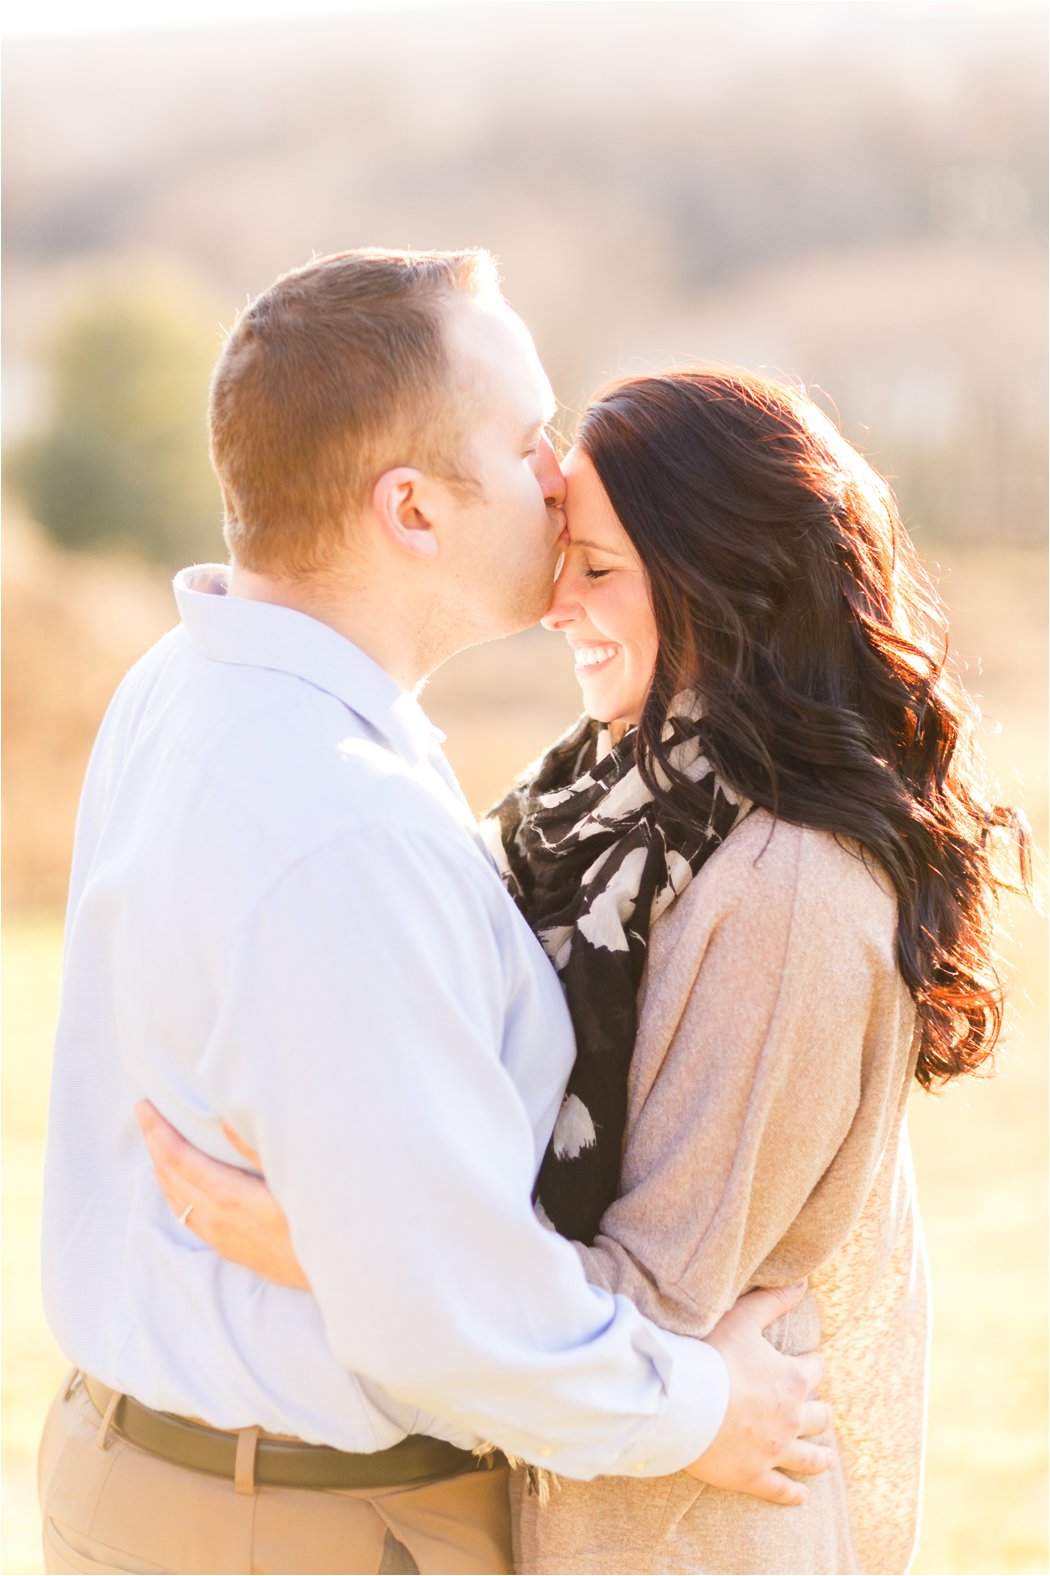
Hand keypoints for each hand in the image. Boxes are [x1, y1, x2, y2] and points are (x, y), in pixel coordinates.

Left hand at [134, 1100, 310, 1290]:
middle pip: (168, 1174)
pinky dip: (173, 1189)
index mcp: (228, 1197)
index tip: (144, 1105)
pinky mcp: (226, 1247)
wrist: (336, 1271)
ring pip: (174, 1196)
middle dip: (153, 1139)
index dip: (158, 1130)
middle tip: (143, 1111)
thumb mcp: (292, 1181)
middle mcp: (216, 1218)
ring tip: (155, 1138)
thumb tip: (225, 1120)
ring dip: (160, 1164)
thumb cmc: (319, 1221)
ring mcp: (218, 1235)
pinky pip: (186, 1213)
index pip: (178, 1157)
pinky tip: (175, 1182)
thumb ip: (256, 1150)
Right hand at [685, 1280, 831, 1505]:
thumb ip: (774, 1300)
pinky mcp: (755, 1476)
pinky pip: (782, 1490)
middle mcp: (792, 1418)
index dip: (811, 1365)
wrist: (686, 1403)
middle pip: (820, 1417)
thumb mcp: (743, 1318)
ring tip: (826, 1460)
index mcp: (793, 1380)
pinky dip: (794, 1493)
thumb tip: (803, 1283)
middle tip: (821, 1415)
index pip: (816, 1370)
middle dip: (821, 1413)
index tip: (808, 1365)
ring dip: (820, 1458)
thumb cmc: (713, 1356)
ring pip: (809, 1458)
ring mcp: (776, 1451)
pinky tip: (801, 1495)